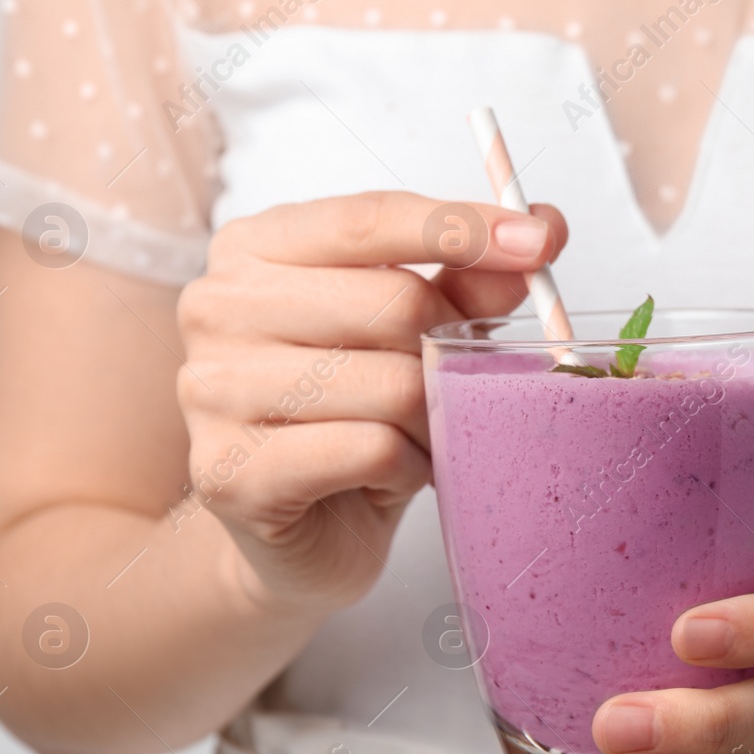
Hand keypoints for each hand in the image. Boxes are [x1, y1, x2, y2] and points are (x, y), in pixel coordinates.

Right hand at [176, 191, 566, 616]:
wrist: (299, 534)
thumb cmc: (352, 418)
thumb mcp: (413, 337)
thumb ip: (466, 282)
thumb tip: (542, 228)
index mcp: (255, 250)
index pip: (369, 218)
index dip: (462, 229)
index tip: (539, 242)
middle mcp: (218, 308)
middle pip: (393, 303)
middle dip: (451, 350)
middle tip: (458, 385)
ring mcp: (212, 391)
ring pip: (391, 384)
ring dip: (435, 418)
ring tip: (425, 436)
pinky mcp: (231, 472)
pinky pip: (369, 450)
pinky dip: (409, 465)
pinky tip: (395, 473)